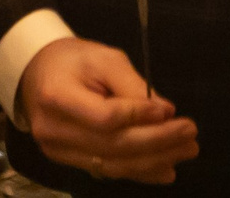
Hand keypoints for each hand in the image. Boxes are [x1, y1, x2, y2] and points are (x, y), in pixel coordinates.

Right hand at [15, 37, 198, 183]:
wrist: (38, 73)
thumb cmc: (73, 60)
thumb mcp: (104, 58)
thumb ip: (133, 86)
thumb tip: (166, 113)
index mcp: (57, 97)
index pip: (105, 117)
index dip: (140, 117)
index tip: (170, 110)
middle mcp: (53, 131)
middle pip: (112, 146)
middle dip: (157, 143)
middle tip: (191, 135)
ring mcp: (58, 151)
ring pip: (112, 165)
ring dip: (153, 161)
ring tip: (185, 151)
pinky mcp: (67, 161)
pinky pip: (106, 171)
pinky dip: (138, 172)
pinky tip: (165, 170)